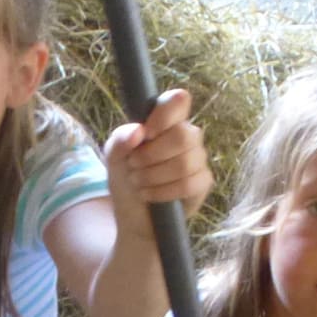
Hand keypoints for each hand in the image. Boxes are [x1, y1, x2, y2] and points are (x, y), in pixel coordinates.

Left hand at [103, 88, 212, 238]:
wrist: (133, 216)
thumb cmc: (126, 179)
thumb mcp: (113, 157)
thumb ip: (120, 139)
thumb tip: (138, 131)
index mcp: (168, 121)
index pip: (180, 100)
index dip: (164, 115)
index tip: (147, 133)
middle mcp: (188, 136)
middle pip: (183, 135)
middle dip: (152, 154)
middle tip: (133, 166)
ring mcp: (198, 159)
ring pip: (184, 162)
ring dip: (153, 175)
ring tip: (138, 182)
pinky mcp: (203, 182)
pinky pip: (189, 184)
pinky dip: (163, 191)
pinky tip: (149, 195)